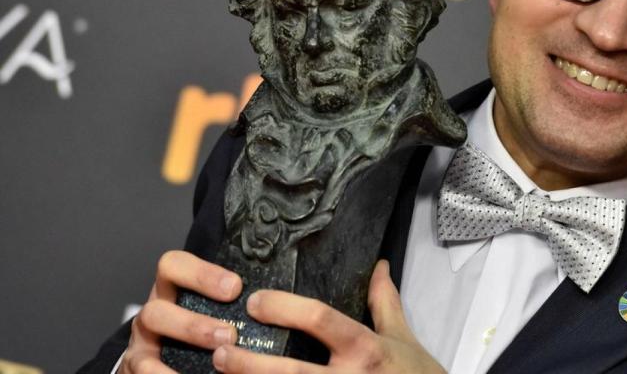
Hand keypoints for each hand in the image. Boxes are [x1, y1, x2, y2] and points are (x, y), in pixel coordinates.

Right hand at [118, 250, 241, 372]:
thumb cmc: (199, 327)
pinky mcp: (137, 365)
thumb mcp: (209, 308)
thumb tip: (271, 304)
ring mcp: (142, 341)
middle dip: (193, 325)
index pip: (174, 266)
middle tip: (229, 336)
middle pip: (157, 309)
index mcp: (172, 289)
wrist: (164, 358)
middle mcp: (153, 311)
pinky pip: (145, 370)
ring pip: (149, 337)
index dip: (202, 275)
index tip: (235, 288)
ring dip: (182, 348)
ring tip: (215, 360)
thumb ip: (229, 304)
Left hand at [211, 260, 443, 373]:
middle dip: (249, 362)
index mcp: (367, 348)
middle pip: (291, 371)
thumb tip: (378, 265)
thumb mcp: (403, 338)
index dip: (284, 308)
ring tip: (220, 373)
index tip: (256, 302)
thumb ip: (384, 302)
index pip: (321, 319)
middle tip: (221, 348)